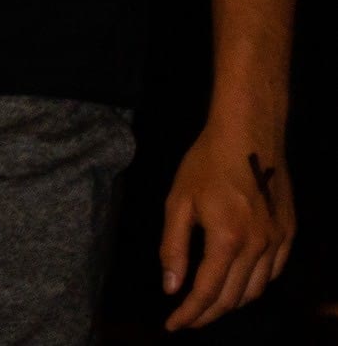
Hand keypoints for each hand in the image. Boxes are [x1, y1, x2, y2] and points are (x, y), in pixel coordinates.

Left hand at [159, 117, 294, 328]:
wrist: (249, 134)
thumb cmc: (207, 163)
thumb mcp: (178, 202)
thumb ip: (173, 247)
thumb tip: (171, 287)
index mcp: (227, 240)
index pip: (207, 292)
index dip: (189, 313)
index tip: (172, 325)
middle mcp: (258, 247)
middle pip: (233, 298)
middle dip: (207, 314)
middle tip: (187, 319)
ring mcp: (278, 241)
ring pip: (256, 290)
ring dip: (231, 304)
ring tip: (208, 306)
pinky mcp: (289, 233)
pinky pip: (273, 273)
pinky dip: (254, 286)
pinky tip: (239, 285)